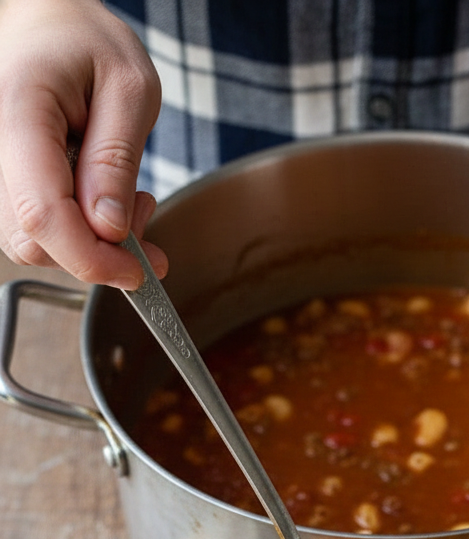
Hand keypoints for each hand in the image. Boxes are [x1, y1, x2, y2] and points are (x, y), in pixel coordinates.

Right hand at [0, 0, 166, 287]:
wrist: (50, 21)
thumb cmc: (89, 42)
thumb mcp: (129, 89)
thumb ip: (117, 161)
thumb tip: (109, 229)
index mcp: (18, 113)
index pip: (42, 214)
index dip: (91, 259)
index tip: (137, 271)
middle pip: (34, 239)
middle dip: (98, 249)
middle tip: (144, 210)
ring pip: (31, 242)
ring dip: (88, 242)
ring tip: (124, 197)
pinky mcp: (2, 182)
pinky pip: (32, 229)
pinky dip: (73, 231)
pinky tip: (97, 199)